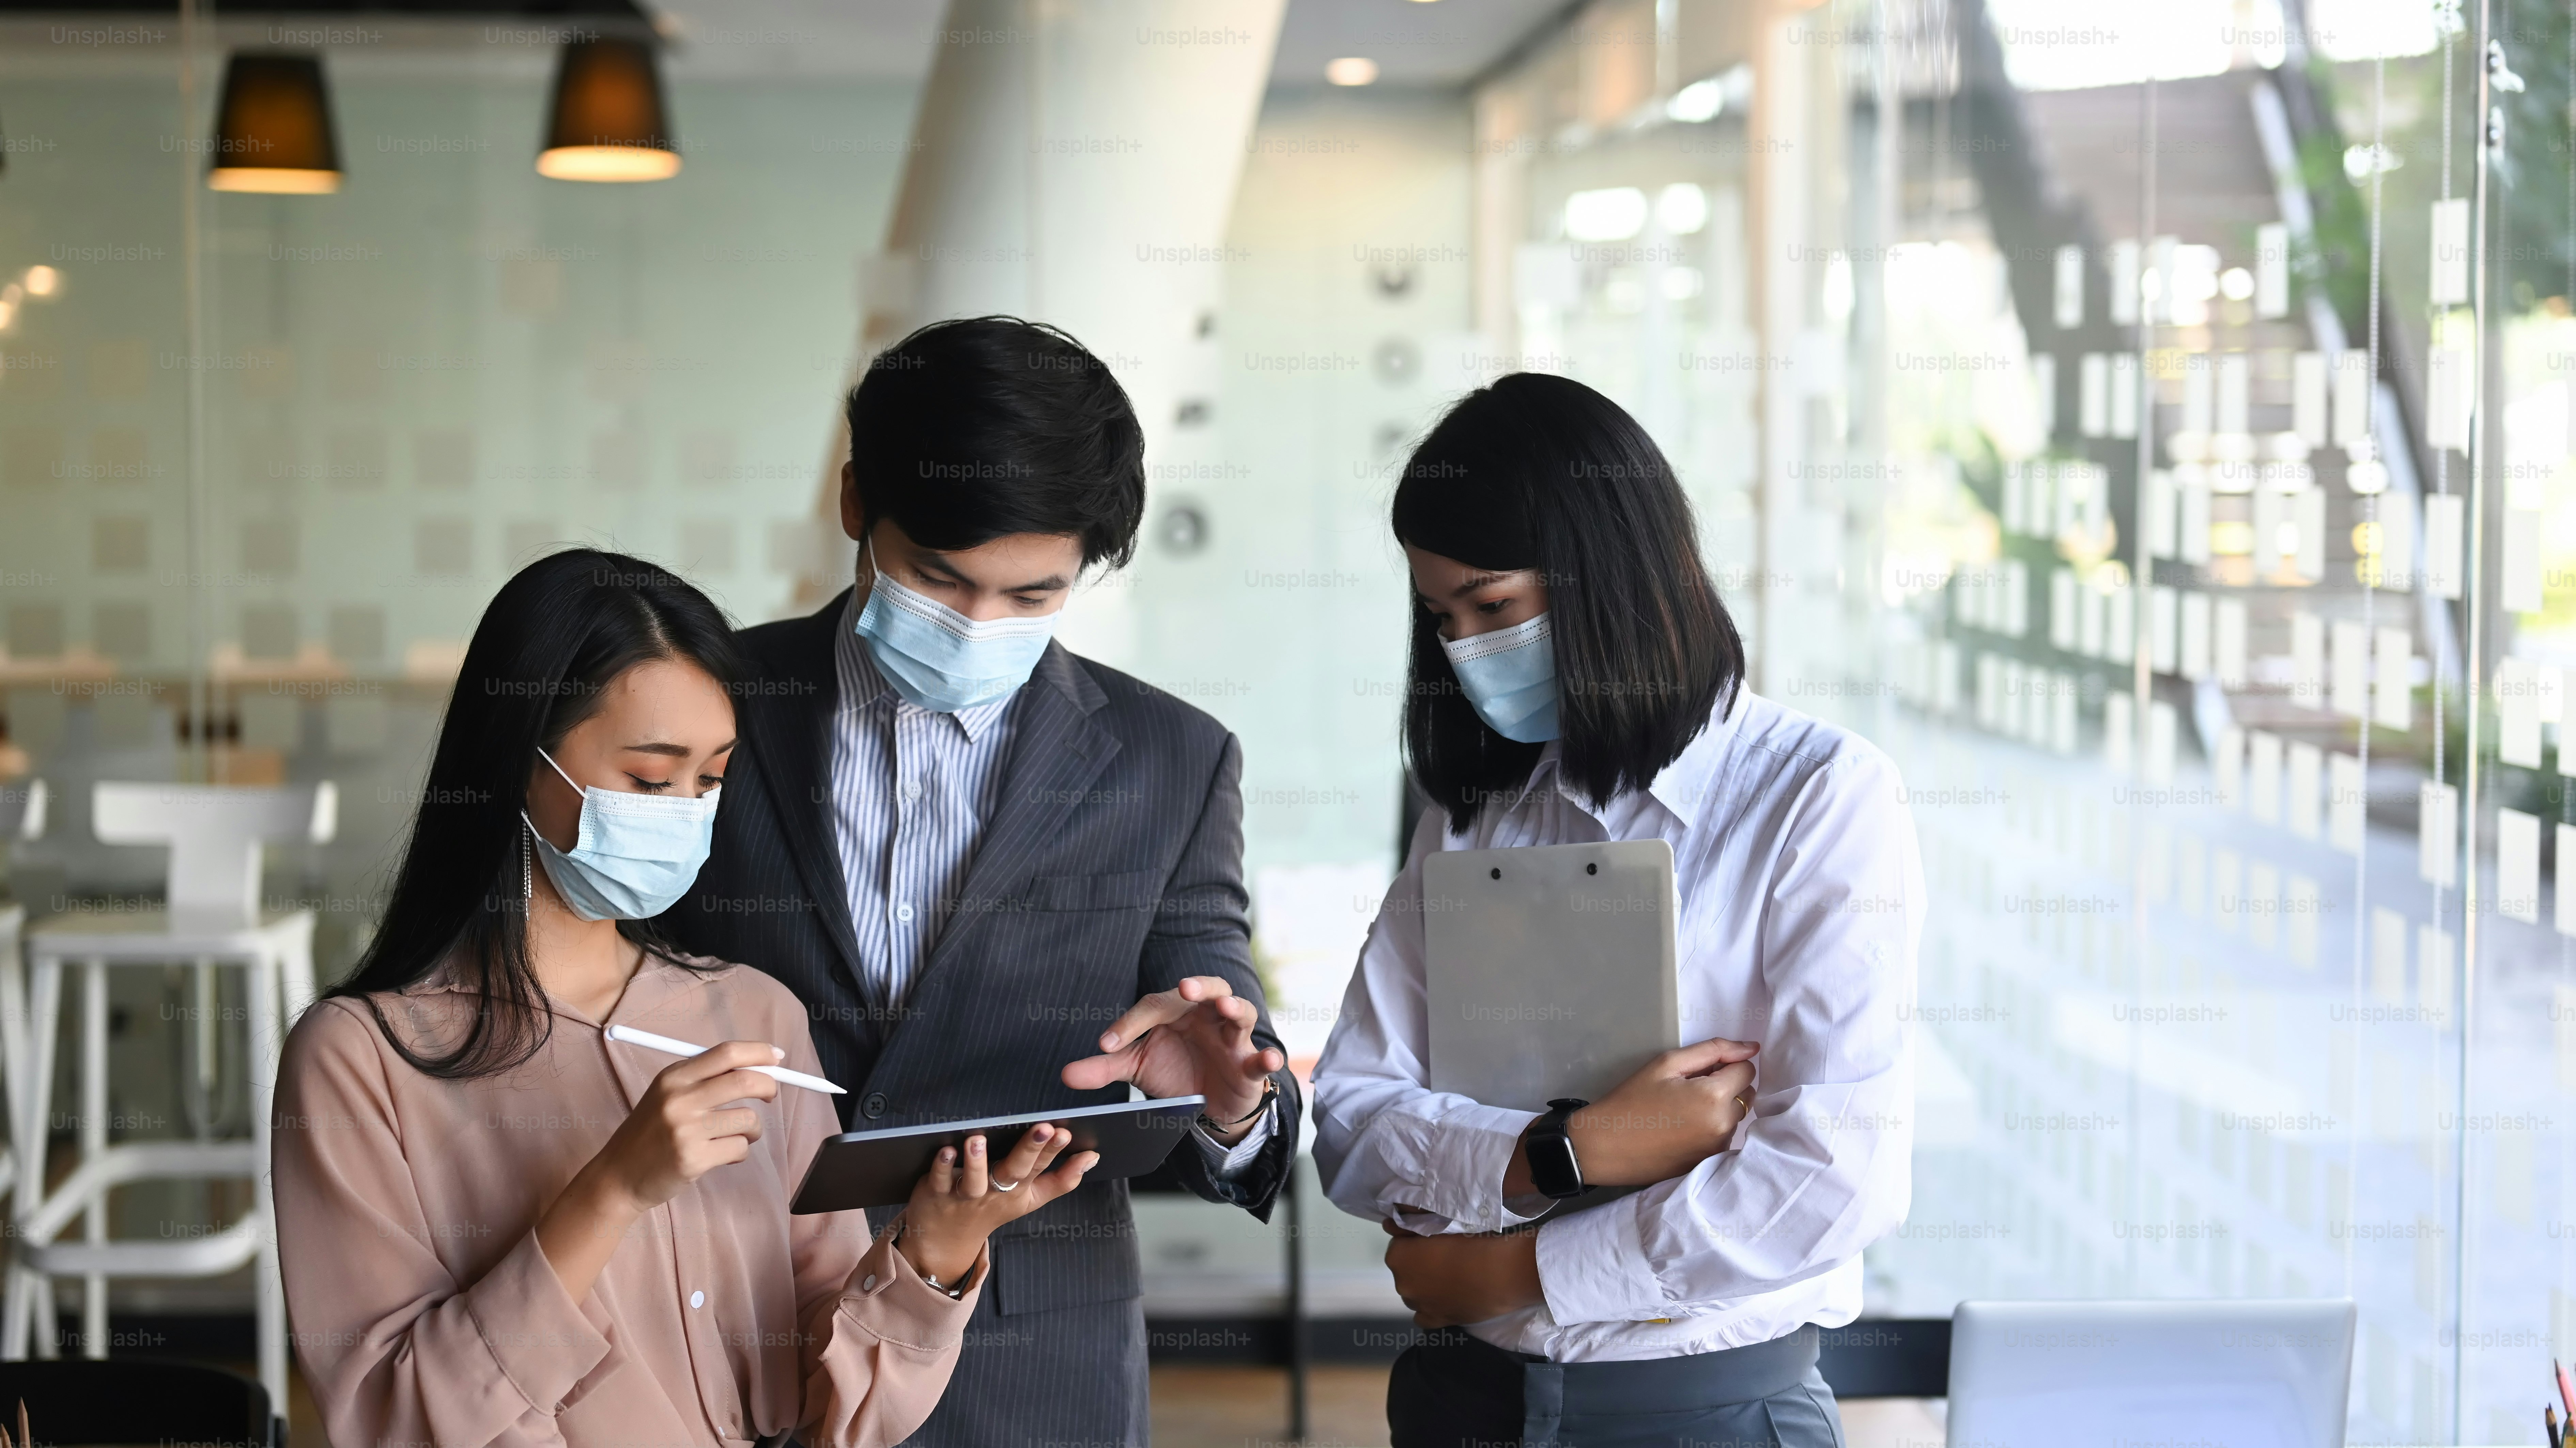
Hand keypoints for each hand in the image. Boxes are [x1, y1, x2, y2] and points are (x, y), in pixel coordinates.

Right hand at [589, 1039, 782, 1211]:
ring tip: (734, 1136)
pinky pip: (740, 1148)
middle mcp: (679, 1098)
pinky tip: (720, 1155)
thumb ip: (706, 1078)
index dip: (759, 1052)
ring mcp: (686, 1129)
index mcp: (674, 1076)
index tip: (777, 1057)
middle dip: (769, 1086)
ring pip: (749, 1119)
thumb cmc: (651, 1132)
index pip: (727, 1052)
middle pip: (745, 1081)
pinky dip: (738, 1152)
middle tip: (770, 1095)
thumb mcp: (668, 1094)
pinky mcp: (693, 1158)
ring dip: (752, 1130)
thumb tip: (761, 1066)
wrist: (618, 1175)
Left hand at [895, 1125, 1098, 1284]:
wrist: (947, 1240)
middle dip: (1030, 1149)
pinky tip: (946, 1150)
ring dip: (976, 1160)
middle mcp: (995, 1192)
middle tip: (1043, 1128)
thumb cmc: (991, 1209)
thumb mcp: (1030, 1199)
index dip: (1054, 1151)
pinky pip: (939, 1178)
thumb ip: (1062, 1180)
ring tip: (978, 1139)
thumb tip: (1092, 1157)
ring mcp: (966, 1194)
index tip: (1066, 1132)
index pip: (1041, 1168)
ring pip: (973, 1179)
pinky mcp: (938, 1192)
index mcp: (1020, 1190)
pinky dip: (942, 1166)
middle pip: (1014, 1171)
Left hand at [1059, 977, 1282, 1143]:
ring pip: (1240, 1013)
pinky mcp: (1249, 1065)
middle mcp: (1207, 1017)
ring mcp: (1232, 1039)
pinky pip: (1262, 1057)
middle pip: (1209, 989)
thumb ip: (1104, 1067)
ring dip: (1234, 1007)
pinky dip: (1268, 1057)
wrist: (1208, 1105)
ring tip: (1224, 1006)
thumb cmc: (1172, 1072)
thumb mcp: (1135, 1068)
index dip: (1129, 1025)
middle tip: (1183, 988)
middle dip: (1199, 987)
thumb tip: (1065, 1075)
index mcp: (1176, 1012)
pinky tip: (1269, 1058)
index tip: (1107, 1046)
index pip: (1153, 1008)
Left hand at [1382, 1219, 1542, 1327]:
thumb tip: (1388, 1225)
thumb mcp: (1439, 1223)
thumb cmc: (1472, 1238)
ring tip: (1453, 1278)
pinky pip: (1424, 1316)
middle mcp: (1402, 1283)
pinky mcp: (1437, 1321)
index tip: (1436, 1240)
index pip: (1398, 1245)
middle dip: (1420, 1265)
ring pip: (1415, 1293)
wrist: (1504, 1270)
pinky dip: (1432, 1308)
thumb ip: (1409, 1226)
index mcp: (1397, 1256)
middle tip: (1447, 1257)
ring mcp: (1419, 1305)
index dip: (1416, 1241)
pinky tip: (1449, 1299)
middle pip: (1406, 1271)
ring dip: (1426, 1286)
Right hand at [1504, 1037, 1758, 1194]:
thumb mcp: (1667, 1064)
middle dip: (1727, 1085)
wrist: (1605, 1146)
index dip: (1726, 1064)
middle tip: (1691, 1087)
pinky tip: (1683, 1129)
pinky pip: (1724, 1137)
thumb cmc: (1632, 1099)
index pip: (1747, 1070)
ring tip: (1683, 1110)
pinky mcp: (1709, 1163)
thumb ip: (1712, 1051)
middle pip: (1747, 1094)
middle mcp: (1724, 1125)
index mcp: (1714, 1096)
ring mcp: (1718, 1148)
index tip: (1702, 1069)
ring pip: (1736, 1116)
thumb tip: (1751, 1048)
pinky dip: (1712, 1129)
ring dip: (1720, 1108)